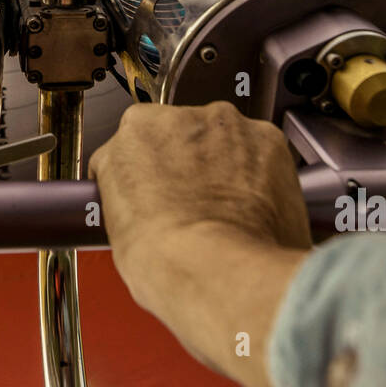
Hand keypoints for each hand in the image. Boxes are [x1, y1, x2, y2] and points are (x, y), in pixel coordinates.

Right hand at [89, 101, 311, 386]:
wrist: (218, 270)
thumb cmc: (165, 259)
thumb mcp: (119, 227)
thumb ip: (132, 195)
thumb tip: (146, 207)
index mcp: (133, 132)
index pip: (135, 143)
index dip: (148, 171)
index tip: (156, 191)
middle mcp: (177, 117)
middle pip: (181, 133)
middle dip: (187, 162)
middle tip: (195, 203)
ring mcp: (224, 124)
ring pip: (223, 139)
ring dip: (225, 164)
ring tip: (230, 210)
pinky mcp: (266, 138)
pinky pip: (262, 150)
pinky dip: (261, 172)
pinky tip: (256, 206)